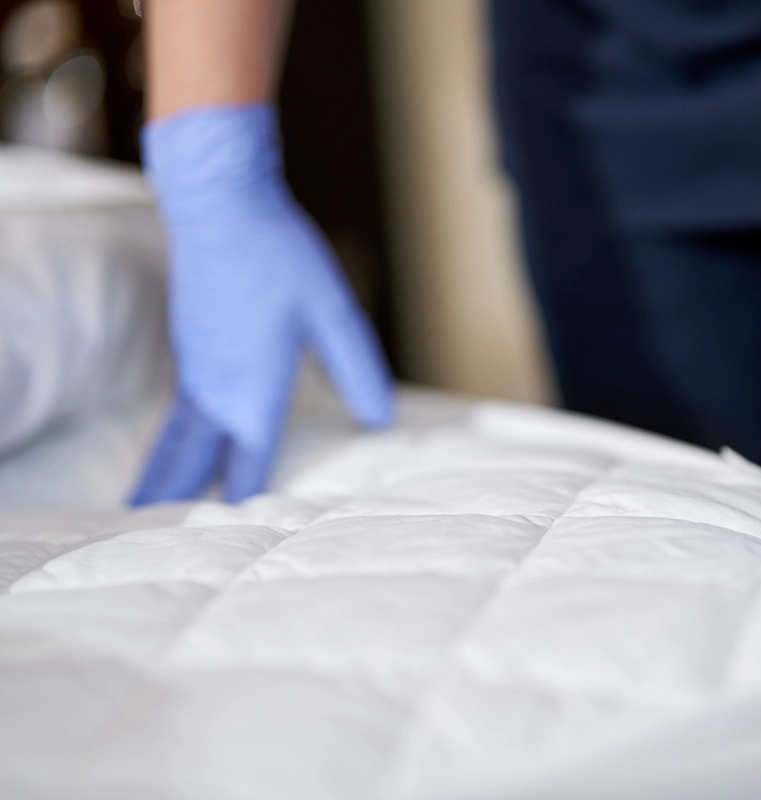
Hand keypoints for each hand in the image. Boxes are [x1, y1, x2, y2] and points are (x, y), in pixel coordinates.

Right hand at [131, 103, 392, 504]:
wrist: (218, 204)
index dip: (247, 507)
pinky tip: (183, 440)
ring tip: (149, 505)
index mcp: (252, 394)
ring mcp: (194, 369)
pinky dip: (172, 439)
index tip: (239, 544)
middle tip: (160, 540)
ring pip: (176, 438)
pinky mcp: (189, 347)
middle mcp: (214, 391)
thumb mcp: (334, 315)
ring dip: (167, 474)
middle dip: (178, 503)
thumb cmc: (279, 258)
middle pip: (190, 463)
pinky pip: (177, 411)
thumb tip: (381, 423)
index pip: (248, 468)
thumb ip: (358, 372)